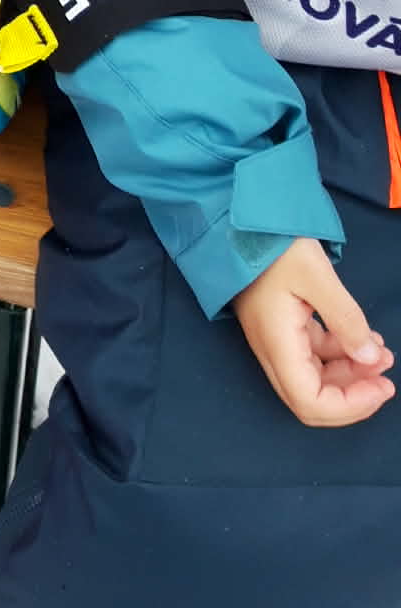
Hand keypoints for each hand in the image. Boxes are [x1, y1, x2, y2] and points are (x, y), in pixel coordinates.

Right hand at [232, 236, 394, 425]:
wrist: (238, 218)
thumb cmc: (272, 243)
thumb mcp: (316, 274)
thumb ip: (346, 319)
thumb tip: (370, 359)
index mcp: (277, 343)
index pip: (310, 403)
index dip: (350, 406)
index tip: (380, 386)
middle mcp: (271, 350)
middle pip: (312, 399)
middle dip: (354, 394)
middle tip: (385, 375)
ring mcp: (274, 339)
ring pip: (315, 378)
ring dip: (351, 374)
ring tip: (381, 352)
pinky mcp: (280, 326)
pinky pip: (312, 356)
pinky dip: (340, 355)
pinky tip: (363, 338)